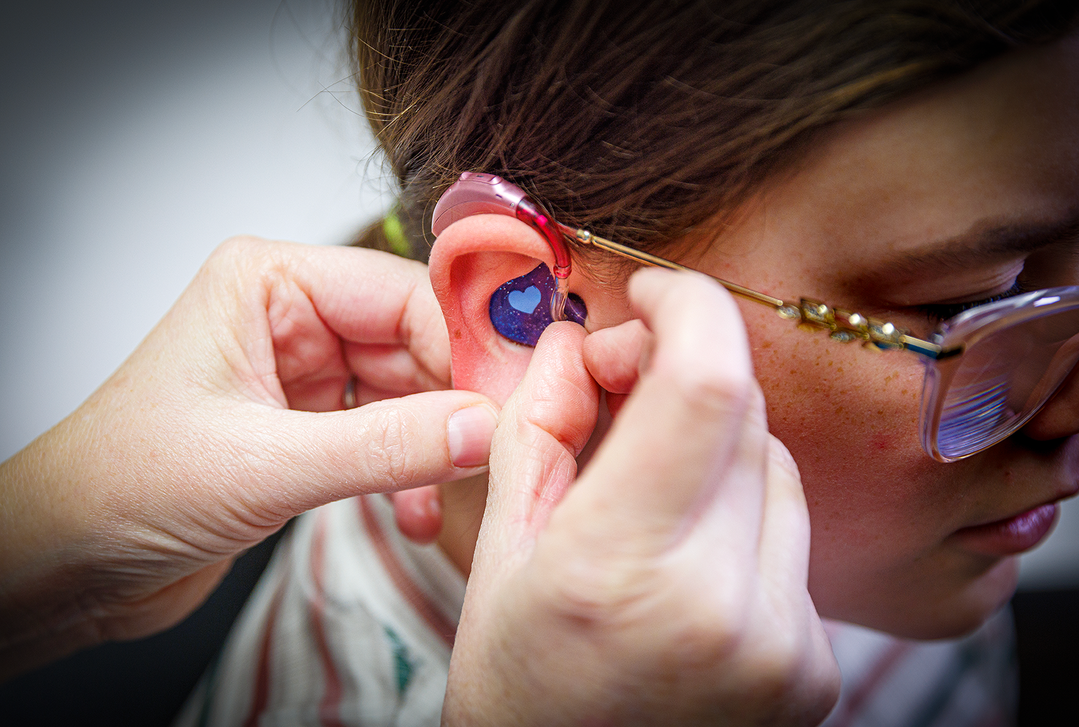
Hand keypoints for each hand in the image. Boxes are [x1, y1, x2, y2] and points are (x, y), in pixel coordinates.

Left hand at [0, 237, 498, 678]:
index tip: (515, 394)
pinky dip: (410, 474)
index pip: (402, 293)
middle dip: (459, 400)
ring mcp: (305, 373)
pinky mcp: (311, 425)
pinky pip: (389, 435)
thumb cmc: (122, 486)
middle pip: (417, 342)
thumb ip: (386, 447)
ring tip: (455, 488)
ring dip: (437, 445)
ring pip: (411, 393)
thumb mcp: (265, 465)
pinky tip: (414, 513)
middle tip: (503, 448)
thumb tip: (485, 427)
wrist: (69, 561)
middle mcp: (291, 317)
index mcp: (268, 283)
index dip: (467, 343)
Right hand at [443, 268, 838, 725]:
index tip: (652, 292)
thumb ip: (538, 428)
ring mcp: (784, 643)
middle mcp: (721, 608)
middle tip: (621, 388)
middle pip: (742, 411)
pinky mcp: (815, 664)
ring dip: (716, 446)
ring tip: (650, 497)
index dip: (689, 307)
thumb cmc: (519, 689)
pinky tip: (690, 558)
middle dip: (684, 373)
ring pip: (774, 465)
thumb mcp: (500, 552)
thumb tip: (577, 339)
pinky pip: (792, 532)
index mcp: (618, 571)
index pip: (705, 386)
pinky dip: (742, 512)